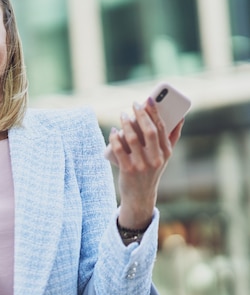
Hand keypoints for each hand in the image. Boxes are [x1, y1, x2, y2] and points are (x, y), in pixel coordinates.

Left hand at [108, 97, 183, 228]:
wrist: (140, 195)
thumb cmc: (152, 170)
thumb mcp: (165, 156)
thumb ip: (172, 137)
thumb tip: (181, 117)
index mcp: (166, 152)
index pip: (162, 128)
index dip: (155, 112)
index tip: (148, 99)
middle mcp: (156, 159)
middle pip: (149, 131)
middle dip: (141, 115)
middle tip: (134, 104)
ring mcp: (142, 165)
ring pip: (132, 139)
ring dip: (126, 124)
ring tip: (122, 115)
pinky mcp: (127, 170)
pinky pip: (119, 150)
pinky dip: (115, 138)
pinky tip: (113, 131)